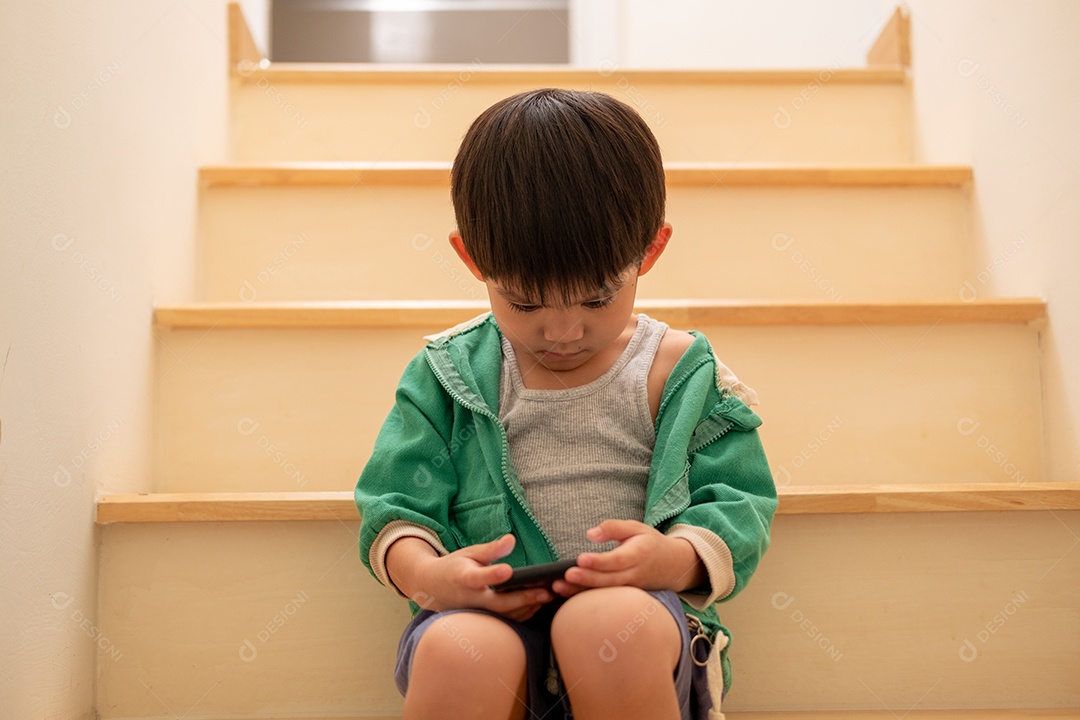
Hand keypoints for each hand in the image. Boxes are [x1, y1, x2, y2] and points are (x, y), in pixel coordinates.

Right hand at [392, 534, 554, 621]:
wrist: (434, 588)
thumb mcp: (469, 553)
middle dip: (523, 599)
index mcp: (464, 578)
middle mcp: (470, 599)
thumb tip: (511, 540)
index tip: (507, 570)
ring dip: (527, 608)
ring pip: (504, 616)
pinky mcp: (483, 621)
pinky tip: (538, 605)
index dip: (492, 575)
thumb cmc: (455, 567)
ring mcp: (477, 614)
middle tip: (545, 592)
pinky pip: (504, 622)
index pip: (478, 578)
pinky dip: (522, 615)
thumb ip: (491, 549)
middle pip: (498, 603)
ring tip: (548, 597)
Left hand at [551, 519, 704, 596]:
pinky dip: (585, 598)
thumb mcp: (635, 527)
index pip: (617, 560)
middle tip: (565, 575)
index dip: (599, 561)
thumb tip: (590, 534)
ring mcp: (630, 589)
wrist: (673, 566)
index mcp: (638, 554)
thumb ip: (613, 527)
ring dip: (581, 592)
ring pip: (605, 593)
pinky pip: (605, 599)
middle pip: (609, 580)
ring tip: (558, 587)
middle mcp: (634, 575)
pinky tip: (566, 595)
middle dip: (586, 579)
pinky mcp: (625, 598)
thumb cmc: (650, 543)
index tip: (580, 558)